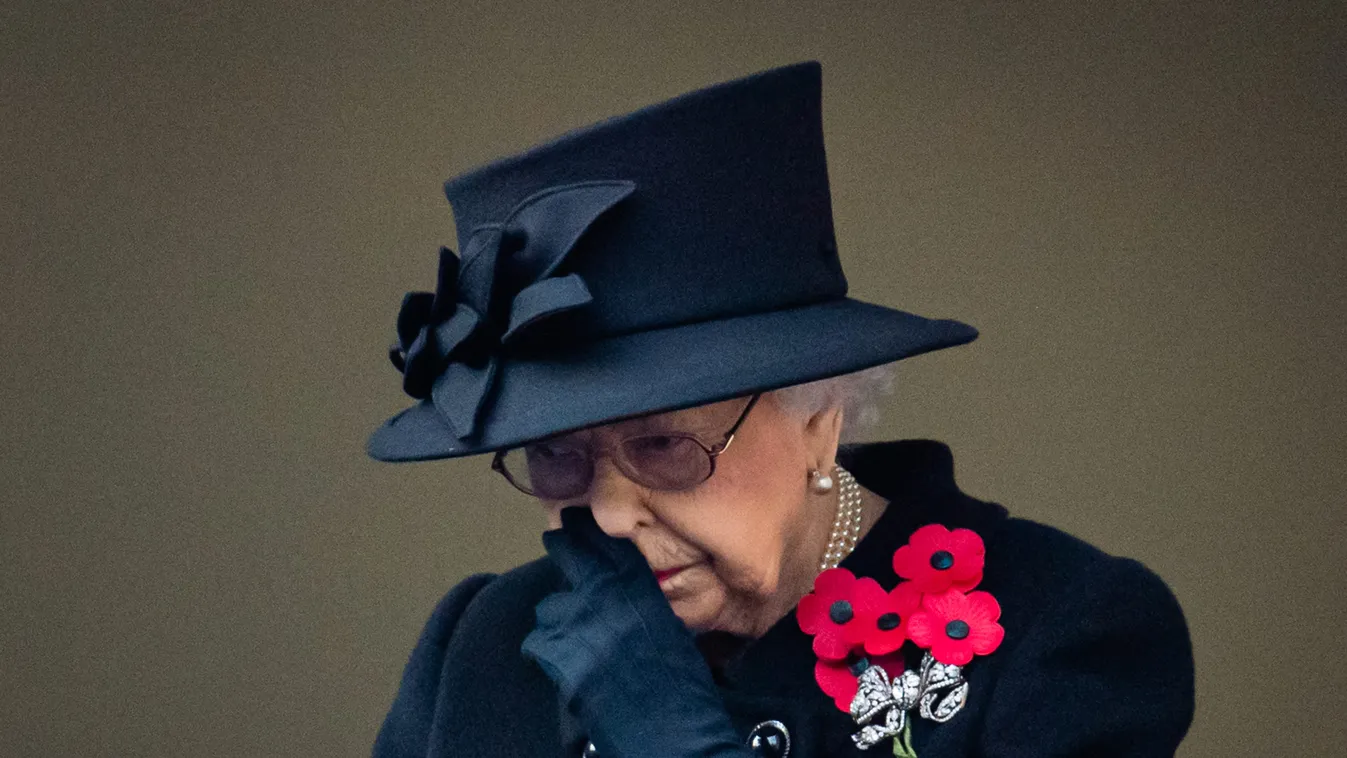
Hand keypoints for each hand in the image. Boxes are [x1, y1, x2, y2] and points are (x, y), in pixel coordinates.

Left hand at [522, 508, 748, 757]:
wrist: (667, 728)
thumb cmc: (679, 684)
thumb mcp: (670, 628)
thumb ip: (640, 600)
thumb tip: (615, 588)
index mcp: (641, 589)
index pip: (606, 543)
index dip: (587, 529)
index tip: (574, 521)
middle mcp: (607, 597)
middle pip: (570, 555)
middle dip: (563, 549)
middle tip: (558, 542)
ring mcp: (579, 625)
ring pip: (550, 605)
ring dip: (558, 617)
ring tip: (573, 635)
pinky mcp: (559, 657)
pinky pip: (537, 644)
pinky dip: (546, 652)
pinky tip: (563, 663)